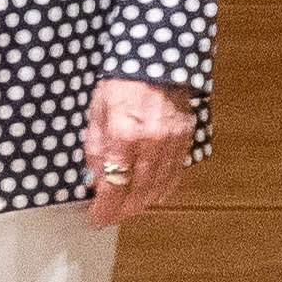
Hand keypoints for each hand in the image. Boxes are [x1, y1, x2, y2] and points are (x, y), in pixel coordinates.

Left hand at [86, 76, 197, 223]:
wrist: (155, 63)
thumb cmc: (119, 84)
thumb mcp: (96, 114)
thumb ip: (96, 148)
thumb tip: (95, 179)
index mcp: (124, 135)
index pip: (115, 184)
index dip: (106, 207)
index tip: (97, 219)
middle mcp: (152, 143)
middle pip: (139, 191)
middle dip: (124, 209)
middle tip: (111, 217)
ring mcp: (173, 142)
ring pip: (160, 186)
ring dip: (143, 203)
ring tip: (128, 210)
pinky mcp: (186, 139)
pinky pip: (176, 172)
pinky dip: (164, 188)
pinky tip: (153, 196)